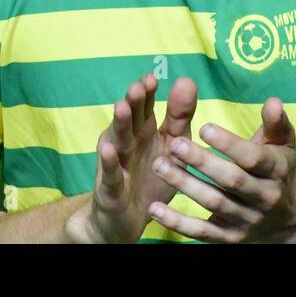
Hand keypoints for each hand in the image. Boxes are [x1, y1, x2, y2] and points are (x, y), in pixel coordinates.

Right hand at [79, 74, 197, 243]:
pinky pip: (110, 174)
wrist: (128, 219)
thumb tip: (187, 80)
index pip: (144, 106)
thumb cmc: (151, 176)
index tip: (152, 77)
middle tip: (137, 86)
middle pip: (130, 119)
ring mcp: (116, 164)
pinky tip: (108, 150)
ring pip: (117, 142)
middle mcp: (126, 142)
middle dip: (133, 102)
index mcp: (142, 131)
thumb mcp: (172, 146)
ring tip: (122, 107)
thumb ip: (180, 116)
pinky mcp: (110, 189)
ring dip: (119, 125)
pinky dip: (108, 162)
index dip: (147, 92)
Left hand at [147, 96, 295, 242]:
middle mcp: (264, 197)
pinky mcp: (230, 238)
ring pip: (213, 203)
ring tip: (160, 165)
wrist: (289, 220)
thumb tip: (273, 100)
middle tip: (174, 144)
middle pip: (231, 180)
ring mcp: (247, 221)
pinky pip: (202, 232)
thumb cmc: (278, 170)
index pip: (253, 158)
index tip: (204, 128)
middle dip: (201, 162)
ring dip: (185, 185)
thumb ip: (276, 122)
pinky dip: (177, 223)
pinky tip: (155, 208)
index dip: (229, 144)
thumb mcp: (283, 145)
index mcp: (276, 170)